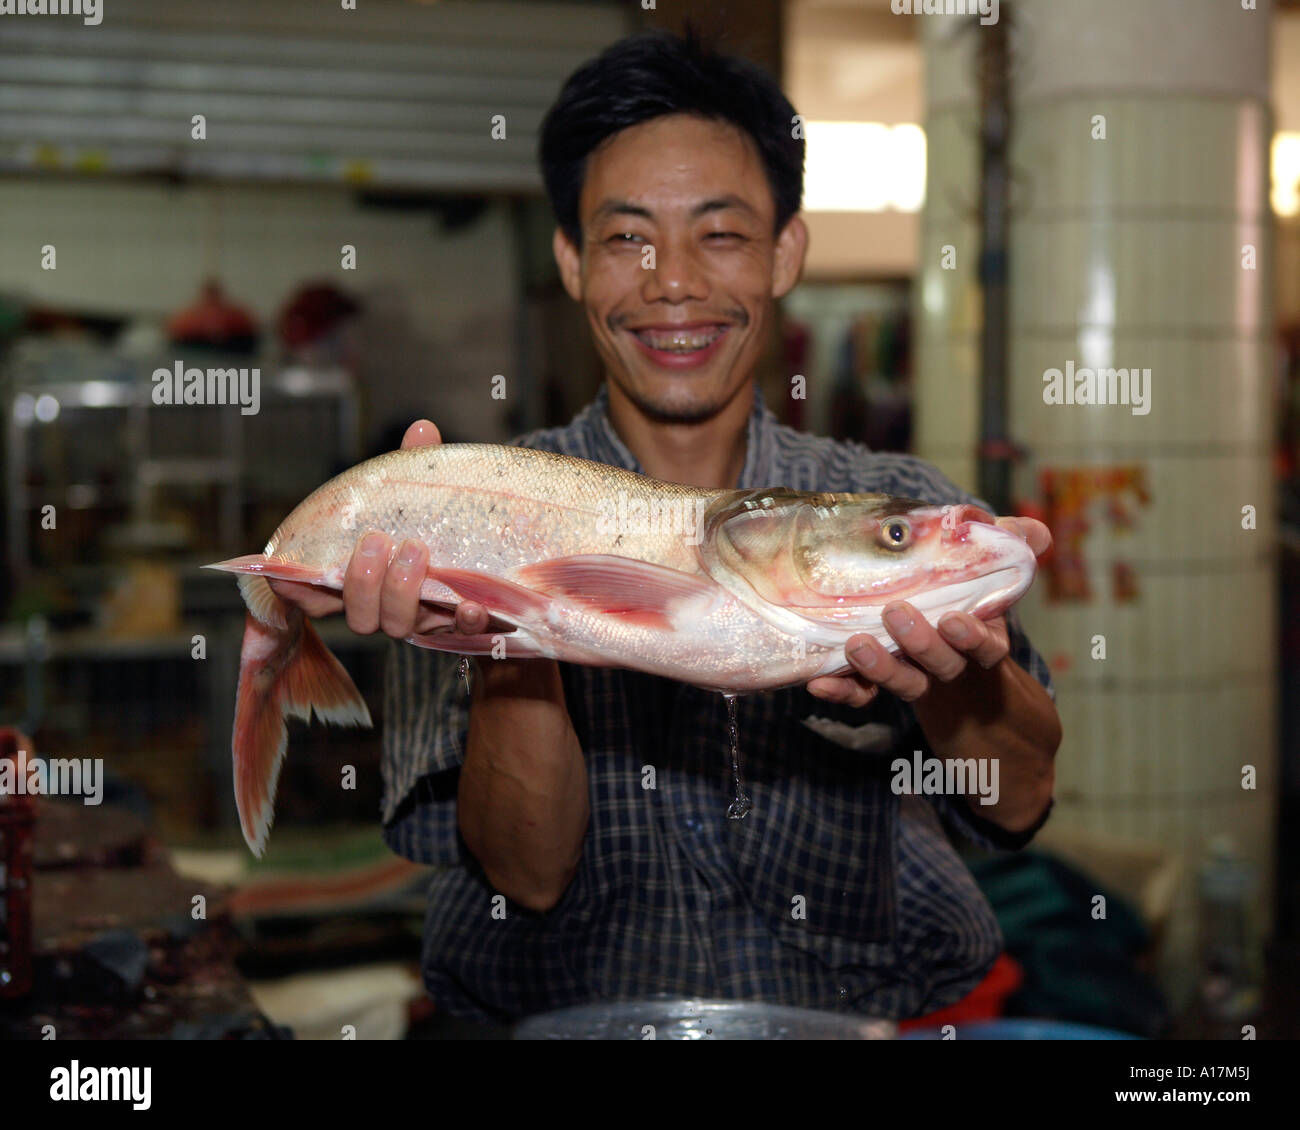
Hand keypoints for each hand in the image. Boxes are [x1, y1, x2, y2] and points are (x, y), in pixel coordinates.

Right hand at [268, 419, 489, 638]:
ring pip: (397, 626)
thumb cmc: (434, 523)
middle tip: (378, 541)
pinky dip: (464, 620)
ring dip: (401, 592)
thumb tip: (422, 430)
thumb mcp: (418, 494)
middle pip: (360, 617)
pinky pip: (457, 633)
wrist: (488, 554)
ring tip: (416, 550)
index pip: (313, 598)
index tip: (288, 577)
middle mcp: (383, 607)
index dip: (297, 594)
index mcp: (360, 579)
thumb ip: (414, 469)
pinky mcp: (457, 623)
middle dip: (364, 582)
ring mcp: (418, 619)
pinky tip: (473, 606)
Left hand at [806, 514, 1051, 708]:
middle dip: (921, 643)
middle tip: (896, 614)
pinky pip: (867, 695)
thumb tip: (1039, 532)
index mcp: (980, 636)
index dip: (971, 636)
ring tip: (856, 645)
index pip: (984, 643)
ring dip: (881, 668)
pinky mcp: (885, 686)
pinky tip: (818, 684)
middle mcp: (951, 661)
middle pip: (941, 662)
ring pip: (905, 682)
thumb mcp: (990, 573)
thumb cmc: (970, 605)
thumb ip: (1011, 546)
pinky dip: (845, 691)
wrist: (961, 677)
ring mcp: (919, 677)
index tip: (952, 620)